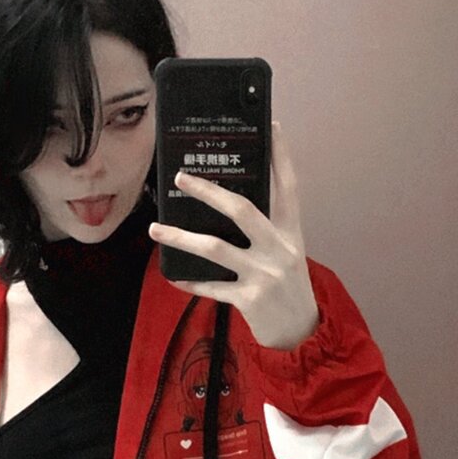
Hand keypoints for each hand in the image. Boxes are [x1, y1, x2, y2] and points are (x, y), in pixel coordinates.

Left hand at [148, 121, 319, 350]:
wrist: (303, 331)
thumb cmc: (288, 285)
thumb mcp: (286, 251)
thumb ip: (265, 229)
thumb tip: (225, 204)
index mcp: (291, 231)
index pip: (288, 186)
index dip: (281, 156)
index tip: (272, 127)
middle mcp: (279, 248)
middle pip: (241, 210)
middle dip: (209, 192)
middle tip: (182, 177)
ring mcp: (264, 274)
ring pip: (215, 248)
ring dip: (180, 238)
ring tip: (155, 230)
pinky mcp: (250, 299)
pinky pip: (211, 286)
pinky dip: (190, 281)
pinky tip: (173, 275)